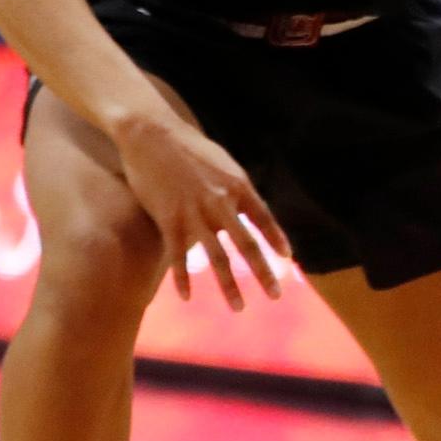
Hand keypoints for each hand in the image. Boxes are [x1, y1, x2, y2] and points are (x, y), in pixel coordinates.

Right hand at [112, 110, 288, 310]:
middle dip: (264, 273)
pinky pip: (179, 257)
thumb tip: (248, 206)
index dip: (277, 240)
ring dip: (229, 286)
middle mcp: (221, 202)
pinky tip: (187, 297)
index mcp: (237, 185)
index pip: (264, 218)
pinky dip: (183, 279)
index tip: (288, 259)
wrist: (151, 133)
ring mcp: (195, 213)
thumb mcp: (221, 161)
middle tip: (276, 296)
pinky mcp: (169, 219)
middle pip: (247, 245)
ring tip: (239, 307)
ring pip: (217, 258)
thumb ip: (235, 186)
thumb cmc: (187, 146)